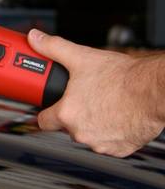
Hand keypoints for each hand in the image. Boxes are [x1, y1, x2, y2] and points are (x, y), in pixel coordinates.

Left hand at [28, 29, 164, 155]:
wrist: (153, 90)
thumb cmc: (122, 77)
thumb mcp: (82, 57)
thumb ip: (54, 48)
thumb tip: (36, 38)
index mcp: (67, 114)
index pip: (43, 121)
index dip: (47, 112)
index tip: (52, 107)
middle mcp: (81, 133)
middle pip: (68, 127)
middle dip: (74, 115)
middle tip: (86, 99)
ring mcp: (101, 144)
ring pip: (89, 136)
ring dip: (93, 125)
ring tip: (104, 105)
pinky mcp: (120, 150)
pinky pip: (109, 144)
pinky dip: (112, 133)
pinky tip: (118, 117)